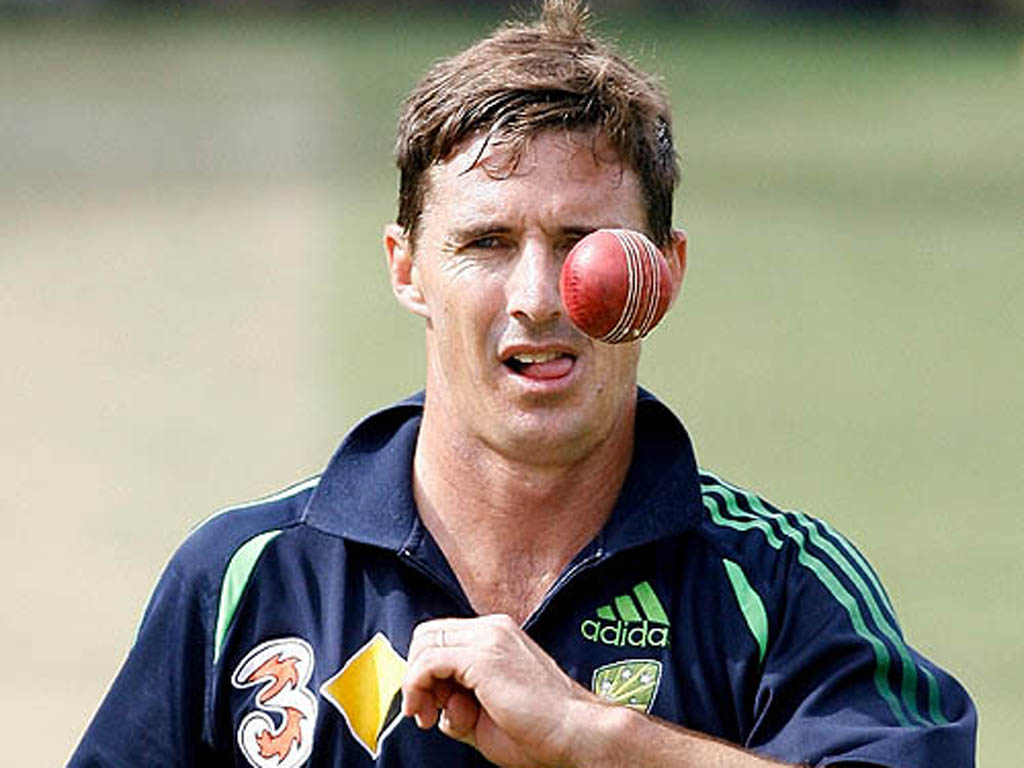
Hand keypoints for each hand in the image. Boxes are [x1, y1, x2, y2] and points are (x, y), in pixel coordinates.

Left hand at [402, 614, 595, 767]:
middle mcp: (492, 628)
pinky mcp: (482, 655)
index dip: (427, 672)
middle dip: (418, 675)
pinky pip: (429, 662)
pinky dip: (419, 687)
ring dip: (417, 685)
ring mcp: (488, 637)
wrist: (574, 733)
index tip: (432, 707)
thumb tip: (431, 701)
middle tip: (427, 712)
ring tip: (431, 717)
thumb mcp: (487, 711)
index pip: (443, 637)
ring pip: (425, 644)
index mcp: (498, 635)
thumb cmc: (539, 730)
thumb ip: (458, 700)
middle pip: (428, 635)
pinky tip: (433, 714)